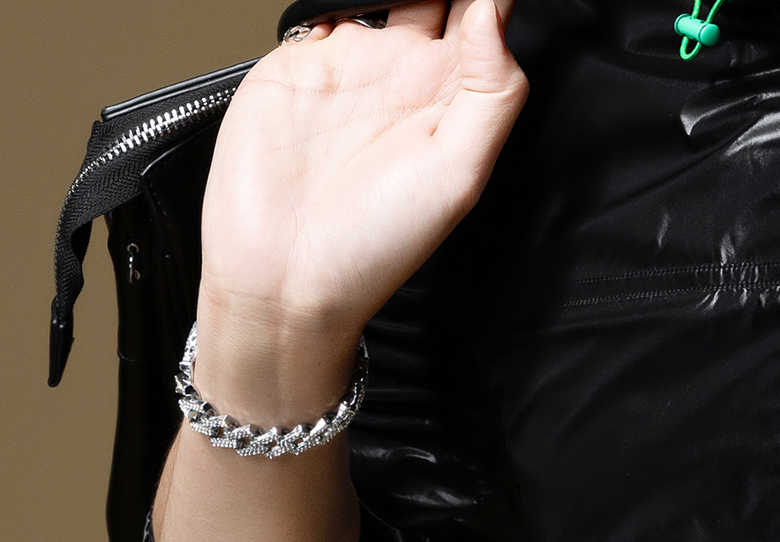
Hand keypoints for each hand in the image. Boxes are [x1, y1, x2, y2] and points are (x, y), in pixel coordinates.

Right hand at [195, 0, 526, 423]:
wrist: (284, 277)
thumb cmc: (378, 244)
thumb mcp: (458, 173)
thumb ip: (489, 92)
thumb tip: (494, 14)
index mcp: (459, 100)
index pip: (488, 21)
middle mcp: (410, 75)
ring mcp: (353, 63)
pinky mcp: (298, 62)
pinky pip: (321, 5)